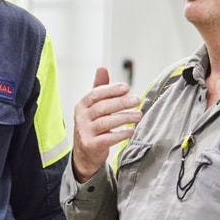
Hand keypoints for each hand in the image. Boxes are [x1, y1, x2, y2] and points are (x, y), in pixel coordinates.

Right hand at [71, 66, 140, 181]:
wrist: (85, 152)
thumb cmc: (92, 125)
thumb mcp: (93, 105)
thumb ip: (99, 87)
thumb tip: (102, 68)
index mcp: (82, 104)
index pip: (96, 94)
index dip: (111, 89)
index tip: (126, 87)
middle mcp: (81, 117)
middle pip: (102, 107)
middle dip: (121, 103)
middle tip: (136, 100)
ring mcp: (85, 132)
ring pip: (106, 122)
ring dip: (124, 117)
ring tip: (138, 115)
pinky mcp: (91, 145)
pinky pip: (108, 138)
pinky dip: (120, 134)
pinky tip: (131, 131)